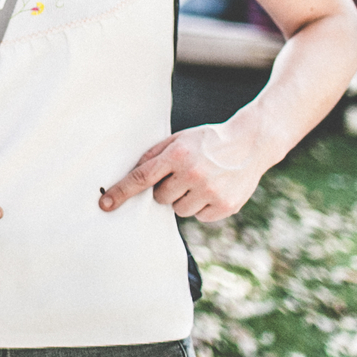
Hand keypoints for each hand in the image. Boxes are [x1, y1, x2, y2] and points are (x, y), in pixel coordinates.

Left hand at [97, 124, 270, 222]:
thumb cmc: (207, 141)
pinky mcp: (225, 206)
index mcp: (178, 155)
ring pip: (179, 210)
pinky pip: (200, 217)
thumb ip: (154, 155)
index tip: (105, 205)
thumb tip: (130, 176)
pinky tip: (213, 189)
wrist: (250, 143)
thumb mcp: (178, 139)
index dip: (122, 192)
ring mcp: (211, 192)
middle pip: (160, 198)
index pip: (142, 177)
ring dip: (184, 199)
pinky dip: (202, 206)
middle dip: (166, 189)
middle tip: (182, 175)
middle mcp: (193, 174)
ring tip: (200, 181)